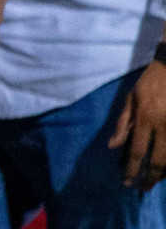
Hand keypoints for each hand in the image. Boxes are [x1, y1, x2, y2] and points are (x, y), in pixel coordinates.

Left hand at [109, 60, 165, 187]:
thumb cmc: (149, 83)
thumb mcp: (130, 99)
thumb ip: (123, 123)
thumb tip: (113, 146)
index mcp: (146, 118)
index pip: (138, 150)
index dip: (132, 168)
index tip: (126, 181)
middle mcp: (164, 126)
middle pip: (158, 160)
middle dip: (150, 177)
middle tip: (142, 188)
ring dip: (163, 174)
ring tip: (154, 183)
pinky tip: (165, 170)